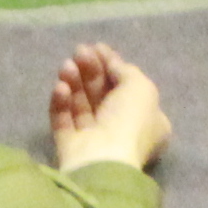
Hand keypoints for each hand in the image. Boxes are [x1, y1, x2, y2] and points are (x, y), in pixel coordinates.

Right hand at [46, 41, 169, 172]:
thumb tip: (112, 63)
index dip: (113, 65)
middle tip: (79, 52)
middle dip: (90, 70)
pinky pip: (64, 120)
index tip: (97, 46)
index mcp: (147, 120)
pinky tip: (60, 87)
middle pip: (102, 93)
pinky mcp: (70, 147)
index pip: (128, 87)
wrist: (105, 160)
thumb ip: (126, 70)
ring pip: (81, 104)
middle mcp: (122, 130)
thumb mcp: (141, 87)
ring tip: (66, 66)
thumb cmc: (130, 122)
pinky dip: (61, 102)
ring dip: (74, 81)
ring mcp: (95, 140)